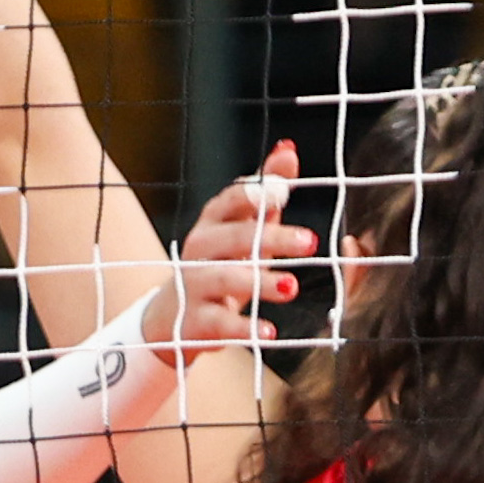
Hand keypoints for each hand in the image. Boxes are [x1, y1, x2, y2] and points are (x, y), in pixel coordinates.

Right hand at [157, 143, 314, 356]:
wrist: (172, 317)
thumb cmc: (219, 264)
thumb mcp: (243, 227)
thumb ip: (267, 190)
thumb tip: (288, 149)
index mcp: (214, 220)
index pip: (233, 199)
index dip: (257, 194)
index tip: (285, 193)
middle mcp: (200, 248)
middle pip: (235, 237)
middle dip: (273, 237)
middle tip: (311, 242)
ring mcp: (194, 284)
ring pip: (225, 278)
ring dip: (260, 281)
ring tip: (292, 287)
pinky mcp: (195, 321)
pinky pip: (219, 323)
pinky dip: (244, 328)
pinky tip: (270, 333)